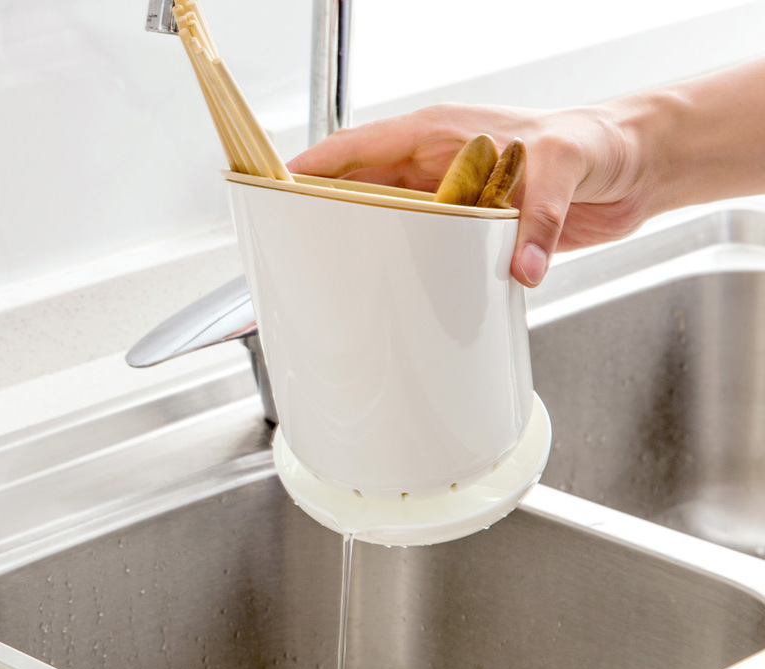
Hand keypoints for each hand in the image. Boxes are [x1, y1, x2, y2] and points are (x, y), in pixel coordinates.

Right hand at [287, 102, 652, 286]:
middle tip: (296, 248)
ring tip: (337, 277)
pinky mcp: (474, 233)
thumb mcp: (563, 165)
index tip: (279, 189)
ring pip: (391, 226)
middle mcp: (439, 169)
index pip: (359, 147)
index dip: (315, 168)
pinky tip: (399, 291)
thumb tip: (520, 265)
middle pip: (363, 191)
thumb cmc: (594, 140)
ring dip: (367, 248)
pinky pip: (429, 253)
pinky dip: (411, 271)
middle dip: (327, 216)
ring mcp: (453, 201)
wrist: (632, 168)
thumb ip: (539, 216)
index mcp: (441, 135)